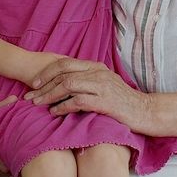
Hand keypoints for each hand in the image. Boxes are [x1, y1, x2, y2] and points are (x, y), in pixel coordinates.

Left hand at [23, 58, 150, 131]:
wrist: (145, 112)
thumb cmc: (124, 102)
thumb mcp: (106, 86)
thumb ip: (89, 82)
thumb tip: (67, 86)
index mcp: (96, 67)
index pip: (66, 63)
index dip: (47, 72)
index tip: (35, 83)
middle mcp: (98, 72)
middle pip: (63, 72)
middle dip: (43, 84)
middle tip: (30, 95)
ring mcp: (101, 86)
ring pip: (67, 85)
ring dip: (49, 95)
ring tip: (37, 104)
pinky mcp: (104, 101)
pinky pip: (78, 101)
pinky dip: (63, 106)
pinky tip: (54, 112)